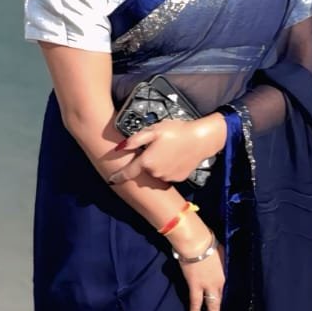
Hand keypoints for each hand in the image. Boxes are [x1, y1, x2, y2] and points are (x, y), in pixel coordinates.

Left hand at [105, 114, 227, 186]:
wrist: (201, 139)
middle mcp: (155, 173)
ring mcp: (167, 177)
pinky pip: (167, 175)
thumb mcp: (153, 130)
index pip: (128, 173)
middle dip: (144, 163)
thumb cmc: (177, 132)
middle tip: (154, 149)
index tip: (111, 180)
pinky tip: (174, 157)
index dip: (118, 177)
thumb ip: (135, 140)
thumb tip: (119, 148)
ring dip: (156, 166)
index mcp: (147, 162)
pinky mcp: (178, 179)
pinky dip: (167, 168)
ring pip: (155, 174)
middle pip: (143, 171)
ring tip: (166, 151)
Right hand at [178, 240, 225, 310]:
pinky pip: (195, 302)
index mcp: (226, 274)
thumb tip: (221, 266)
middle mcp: (218, 283)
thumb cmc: (209, 244)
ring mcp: (207, 286)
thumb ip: (221, 263)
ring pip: (211, 304)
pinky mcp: (194, 286)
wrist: (196, 244)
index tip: (226, 305)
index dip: (225, 298)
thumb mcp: (221, 254)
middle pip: (221, 299)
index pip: (226, 289)